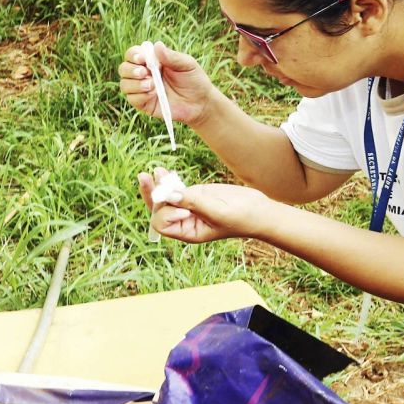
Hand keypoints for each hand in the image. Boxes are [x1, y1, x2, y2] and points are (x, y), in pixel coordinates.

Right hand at [118, 41, 215, 127]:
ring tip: (152, 85)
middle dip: (131, 70)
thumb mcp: (187, 64)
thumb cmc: (194, 80)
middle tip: (145, 73)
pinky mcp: (144, 104)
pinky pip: (132, 99)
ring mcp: (142, 89)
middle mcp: (144, 74)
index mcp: (152, 61)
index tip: (142, 58)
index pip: (133, 54)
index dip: (133, 54)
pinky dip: (140, 96)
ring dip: (135, 84)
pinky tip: (152, 95)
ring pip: (124, 84)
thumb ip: (172, 56)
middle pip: (124, 68)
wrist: (200, 103)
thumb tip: (157, 45)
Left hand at [139, 171, 273, 242]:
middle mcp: (185, 221)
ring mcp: (189, 207)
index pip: (163, 224)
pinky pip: (176, 189)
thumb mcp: (216, 211)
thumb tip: (168, 194)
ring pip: (166, 197)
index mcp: (188, 232)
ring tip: (153, 172)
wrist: (259, 210)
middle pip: (159, 209)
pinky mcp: (195, 195)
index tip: (183, 206)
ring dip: (158, 184)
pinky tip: (162, 171)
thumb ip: (192, 202)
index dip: (166, 212)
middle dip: (152, 194)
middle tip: (144, 178)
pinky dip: (169, 181)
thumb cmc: (241, 217)